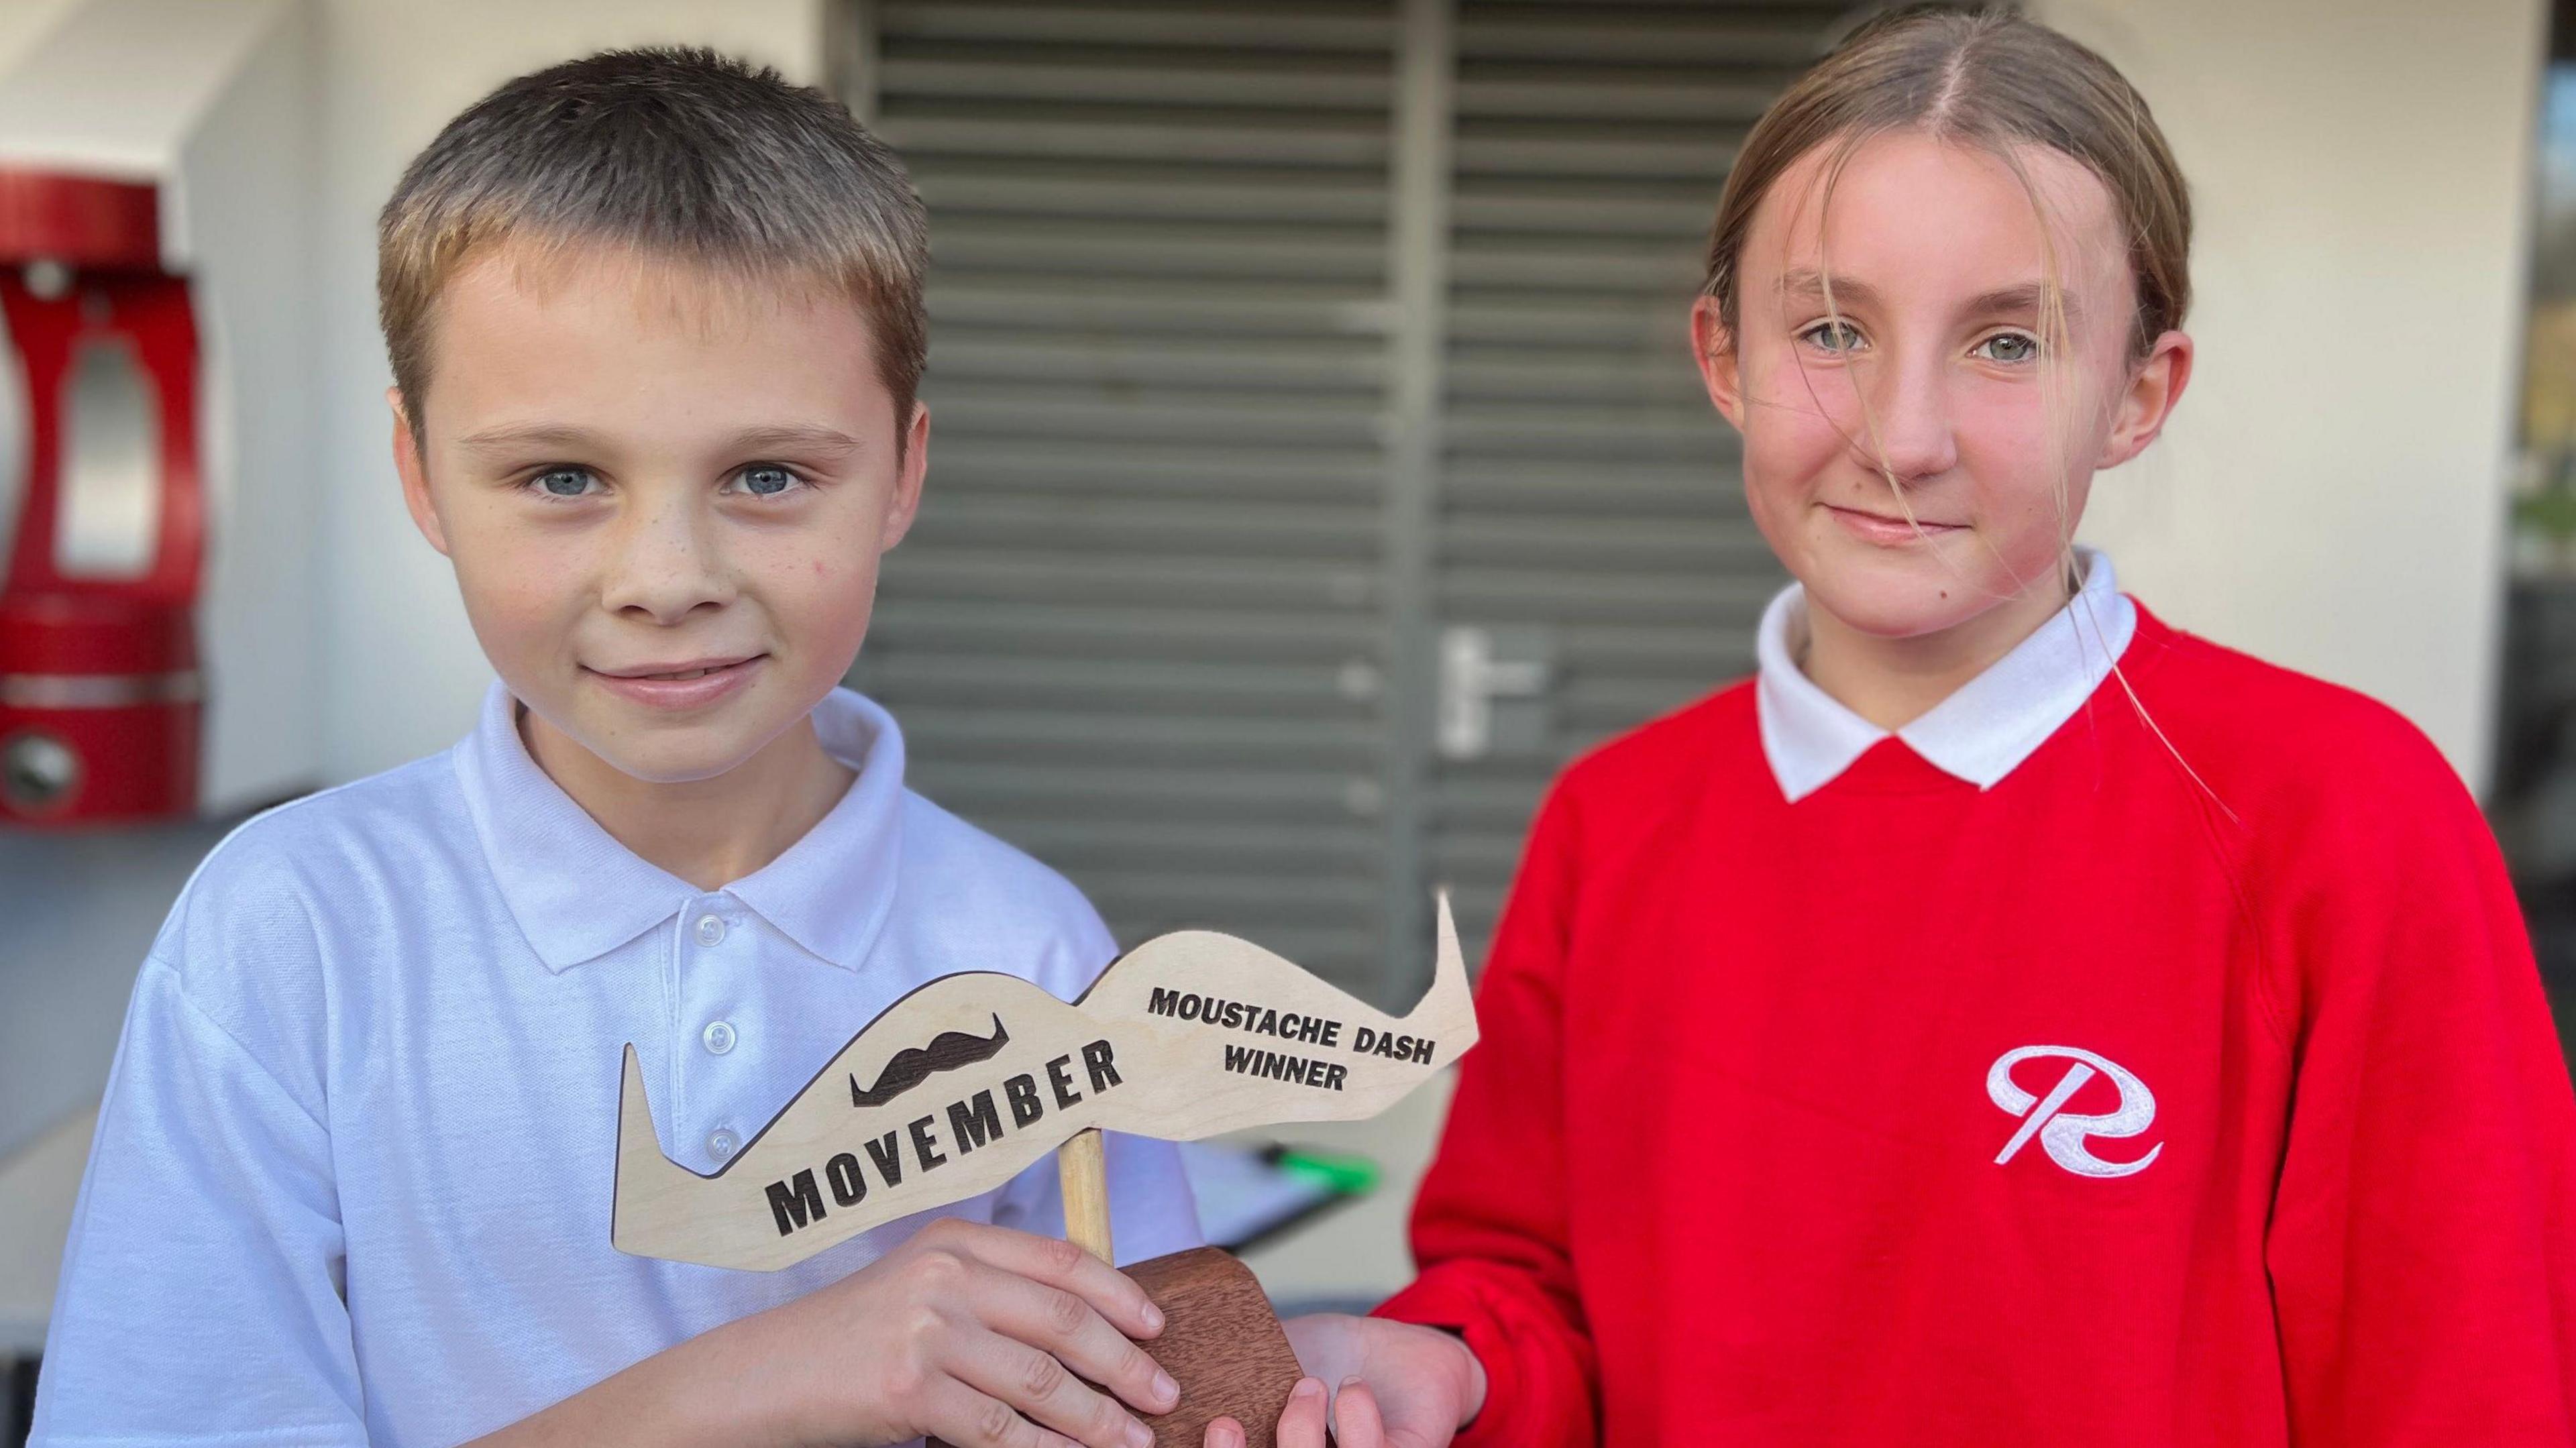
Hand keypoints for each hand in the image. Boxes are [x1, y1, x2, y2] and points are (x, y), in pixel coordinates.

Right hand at [712, 1217, 1179, 1447]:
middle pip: (1063, 1321)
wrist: (766, 1376)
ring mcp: (926, 1330)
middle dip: (1124, 1363)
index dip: (1120, 1294)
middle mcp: (945, 1275)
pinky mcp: (910, 1388)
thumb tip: (1086, 1326)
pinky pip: (998, 1430)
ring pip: (1040, 1381)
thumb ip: (992, 1292)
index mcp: (955, 1241)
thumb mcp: (922, 1289)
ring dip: (1096, 1419)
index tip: (1157, 1326)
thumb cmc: (853, 1339)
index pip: (1061, 1259)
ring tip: (1132, 1442)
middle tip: (1163, 1395)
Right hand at [1199, 1314, 1485, 1447]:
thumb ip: (1227, 1380)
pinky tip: (1352, 1390)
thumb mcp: (1262, 1368)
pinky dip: (1360, 1424)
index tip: (1210, 1427)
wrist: (1401, 1353)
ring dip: (1301, 1438)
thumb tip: (1163, 1375)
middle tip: (1228, 1422)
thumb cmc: (1325, 1363)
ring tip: (1309, 1386)